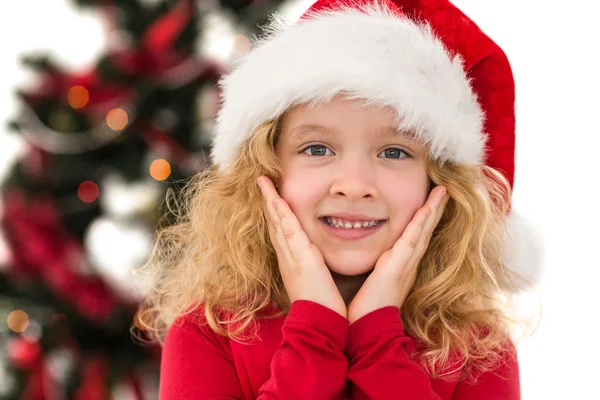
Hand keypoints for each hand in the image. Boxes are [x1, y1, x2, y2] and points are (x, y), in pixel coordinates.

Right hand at [256, 176, 346, 317]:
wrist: (318, 324)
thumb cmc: (320, 305)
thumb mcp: (315, 280)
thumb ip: (313, 266)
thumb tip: (315, 257)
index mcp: (292, 261)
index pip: (280, 231)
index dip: (274, 212)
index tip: (270, 196)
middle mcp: (287, 257)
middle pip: (273, 224)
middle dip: (267, 202)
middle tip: (261, 182)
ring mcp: (292, 257)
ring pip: (277, 224)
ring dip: (270, 202)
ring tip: (264, 183)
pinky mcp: (301, 259)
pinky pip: (289, 232)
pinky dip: (281, 215)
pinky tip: (277, 201)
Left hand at [347, 186, 449, 324]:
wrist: (367, 331)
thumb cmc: (366, 310)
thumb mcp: (372, 282)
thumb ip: (374, 269)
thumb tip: (371, 261)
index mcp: (399, 267)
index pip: (415, 238)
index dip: (424, 220)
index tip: (430, 202)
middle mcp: (407, 265)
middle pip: (424, 231)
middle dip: (434, 210)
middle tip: (443, 190)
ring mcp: (404, 266)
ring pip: (421, 232)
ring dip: (432, 211)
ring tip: (442, 191)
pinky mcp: (397, 268)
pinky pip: (411, 241)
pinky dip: (419, 224)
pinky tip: (426, 209)